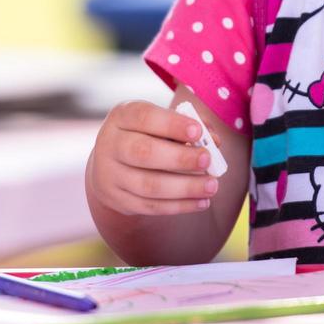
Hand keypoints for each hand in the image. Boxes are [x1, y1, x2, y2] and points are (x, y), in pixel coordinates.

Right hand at [88, 100, 220, 215]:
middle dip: (180, 158)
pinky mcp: (118, 200)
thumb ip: (188, 126)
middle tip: (207, 160)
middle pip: (143, 153)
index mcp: (122, 117)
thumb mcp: (161, 122)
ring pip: (149, 185)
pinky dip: (179, 206)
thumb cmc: (146, 135)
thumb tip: (214, 140)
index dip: (172, 124)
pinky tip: (201, 202)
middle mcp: (110, 144)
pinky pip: (150, 206)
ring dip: (185, 187)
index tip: (198, 131)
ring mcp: (110, 175)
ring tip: (212, 186)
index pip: (144, 117)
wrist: (110, 163)